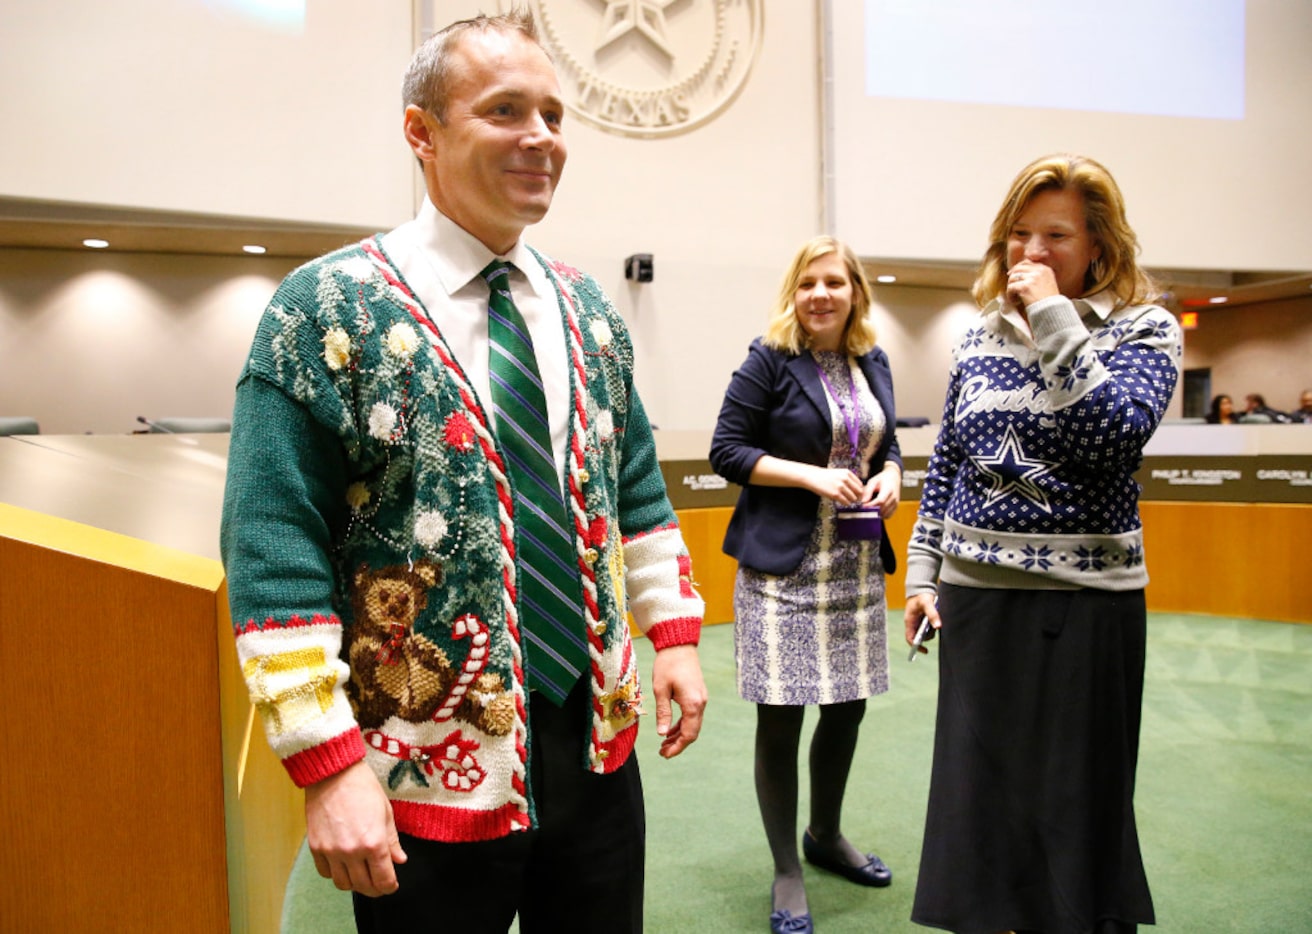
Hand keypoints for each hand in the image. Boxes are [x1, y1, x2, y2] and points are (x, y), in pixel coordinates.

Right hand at [305, 760, 406, 896]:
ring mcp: (331, 851)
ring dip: (354, 884)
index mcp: (374, 843)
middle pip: (364, 886)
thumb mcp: (386, 812)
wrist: (333, 773)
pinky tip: (343, 866)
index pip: (384, 879)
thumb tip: (400, 860)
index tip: (391, 885)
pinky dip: (335, 874)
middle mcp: (352, 852)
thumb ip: (392, 841)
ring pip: (343, 884)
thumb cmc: (362, 788)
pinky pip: (325, 872)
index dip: (390, 886)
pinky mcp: (316, 847)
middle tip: (379, 885)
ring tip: (361, 876)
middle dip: (374, 889)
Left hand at [650, 644, 706, 758]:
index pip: (688, 734)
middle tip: (662, 752)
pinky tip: (670, 729)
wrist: (679, 645)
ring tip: (664, 743)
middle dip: (678, 744)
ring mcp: (701, 699)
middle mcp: (701, 703)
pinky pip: (692, 716)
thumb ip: (663, 712)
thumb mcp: (661, 689)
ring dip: (679, 735)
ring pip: (693, 725)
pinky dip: (682, 725)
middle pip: (693, 732)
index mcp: (692, 704)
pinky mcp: (697, 695)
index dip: (677, 747)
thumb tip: (662, 733)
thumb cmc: (668, 664)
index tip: (664, 754)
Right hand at [807, 465, 865, 506]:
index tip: (857, 494)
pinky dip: (846, 503)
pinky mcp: (835, 494)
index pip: (860, 484)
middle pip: (858, 491)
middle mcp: (845, 479)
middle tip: (854, 499)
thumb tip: (858, 490)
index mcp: (847, 473)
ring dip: (851, 501)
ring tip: (847, 500)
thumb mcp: (839, 473)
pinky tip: (843, 502)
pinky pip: (846, 502)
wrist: (813, 477)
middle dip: (857, 497)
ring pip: (853, 498)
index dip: (859, 491)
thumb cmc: (825, 476)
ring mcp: (840, 487)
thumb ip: (848, 479)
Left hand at [863, 466, 900, 517]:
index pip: (880, 500)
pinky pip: (888, 515)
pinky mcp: (896, 507)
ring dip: (876, 514)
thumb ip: (868, 491)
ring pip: (885, 513)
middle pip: (882, 508)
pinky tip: (876, 511)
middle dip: (872, 510)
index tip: (863, 506)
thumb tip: (863, 502)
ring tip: (869, 510)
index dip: (871, 505)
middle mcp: (894, 497)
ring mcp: (896, 503)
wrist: (893, 478)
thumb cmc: (882, 479)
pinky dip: (881, 515)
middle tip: (864, 510)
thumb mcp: (873, 481)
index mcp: (888, 489)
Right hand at [903, 592, 940, 655]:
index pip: (910, 638)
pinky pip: (928, 628)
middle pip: (919, 637)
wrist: (921, 587)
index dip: (916, 646)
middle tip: (934, 629)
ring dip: (931, 631)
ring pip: (925, 633)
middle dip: (927, 636)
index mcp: (909, 621)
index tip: (925, 650)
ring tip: (935, 621)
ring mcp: (918, 622)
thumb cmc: (921, 595)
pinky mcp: (923, 620)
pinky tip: (936, 620)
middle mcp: (913, 624)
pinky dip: (933, 626)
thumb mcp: (926, 603)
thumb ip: (932, 614)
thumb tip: (938, 627)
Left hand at [1005, 259, 1059, 308]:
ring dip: (1011, 288)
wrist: (1051, 310)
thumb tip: (1020, 273)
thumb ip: (1038, 276)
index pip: (1026, 262)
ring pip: (1012, 278)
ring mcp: (1032, 278)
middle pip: (1017, 269)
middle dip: (1012, 278)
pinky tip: (1015, 301)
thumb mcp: (1048, 283)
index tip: (1012, 275)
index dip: (1017, 268)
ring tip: (1015, 297)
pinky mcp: (1025, 287)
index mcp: (1045, 269)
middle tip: (1011, 287)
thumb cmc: (1049, 300)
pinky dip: (1010, 296)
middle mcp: (1039, 271)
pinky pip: (1011, 288)